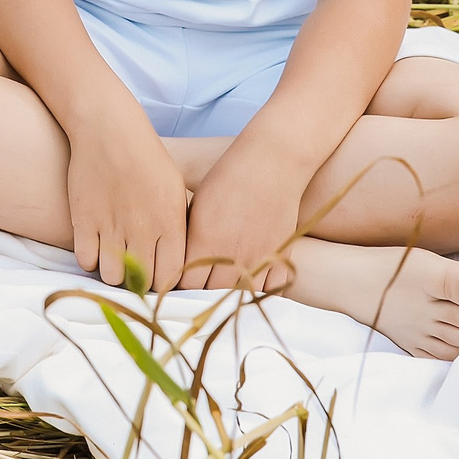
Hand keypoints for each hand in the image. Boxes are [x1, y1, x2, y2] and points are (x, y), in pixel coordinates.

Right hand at [64, 115, 189, 289]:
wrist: (108, 130)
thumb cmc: (147, 158)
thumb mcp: (175, 190)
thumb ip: (178, 230)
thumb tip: (179, 264)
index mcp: (171, 223)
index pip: (172, 277)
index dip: (164, 281)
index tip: (158, 275)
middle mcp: (143, 230)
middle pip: (143, 283)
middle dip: (140, 282)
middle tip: (135, 269)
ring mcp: (112, 227)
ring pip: (112, 277)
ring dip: (113, 271)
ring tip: (115, 257)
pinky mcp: (84, 221)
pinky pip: (86, 261)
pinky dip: (91, 258)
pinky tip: (96, 244)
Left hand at [180, 149, 304, 291]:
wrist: (272, 162)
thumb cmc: (229, 176)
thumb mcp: (198, 204)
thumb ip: (189, 238)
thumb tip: (178, 262)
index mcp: (204, 241)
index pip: (185, 283)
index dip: (181, 283)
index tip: (181, 278)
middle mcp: (230, 255)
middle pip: (210, 292)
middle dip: (203, 288)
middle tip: (202, 281)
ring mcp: (257, 259)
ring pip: (239, 295)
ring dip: (231, 291)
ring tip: (225, 281)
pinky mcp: (280, 257)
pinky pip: (269, 290)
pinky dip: (260, 289)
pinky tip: (252, 279)